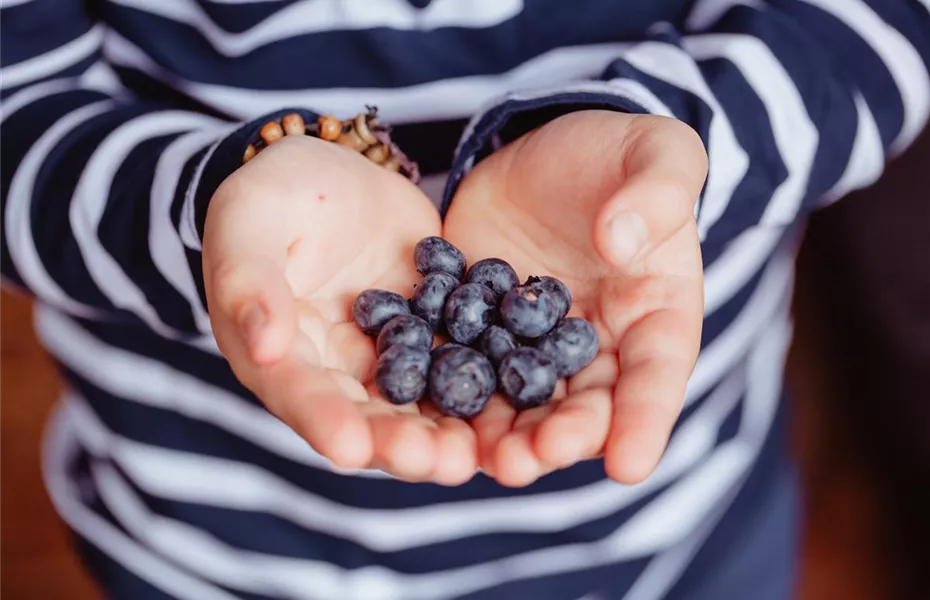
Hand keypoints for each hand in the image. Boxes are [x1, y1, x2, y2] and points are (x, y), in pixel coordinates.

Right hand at [203, 135, 476, 484]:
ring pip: (420, 401)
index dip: (325, 421)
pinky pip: (461, 356)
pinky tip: (519, 395)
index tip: (352, 449)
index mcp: (278, 355)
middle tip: (441, 463)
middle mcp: (336, 369)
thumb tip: (264, 348)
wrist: (334, 166)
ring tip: (481, 452)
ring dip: (449, 429)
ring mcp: (389, 352)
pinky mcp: (433, 328)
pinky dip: (487, 379)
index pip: (299, 394)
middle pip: (368, 415)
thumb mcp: (248, 227)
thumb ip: (249, 285)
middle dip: (403, 443)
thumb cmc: (272, 195)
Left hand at [444, 110, 706, 485]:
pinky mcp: (481, 327)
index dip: (645, 420)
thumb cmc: (621, 156)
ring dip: (504, 434)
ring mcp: (533, 342)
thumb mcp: (657, 156)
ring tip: (481, 460)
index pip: (657, 375)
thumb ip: (657, 193)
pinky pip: (467, 362)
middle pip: (584, 403)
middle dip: (559, 437)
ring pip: (523, 400)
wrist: (548, 149)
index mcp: (655, 315)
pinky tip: (428, 415)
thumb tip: (621, 242)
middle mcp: (597, 345)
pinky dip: (451, 391)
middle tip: (529, 461)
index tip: (629, 466)